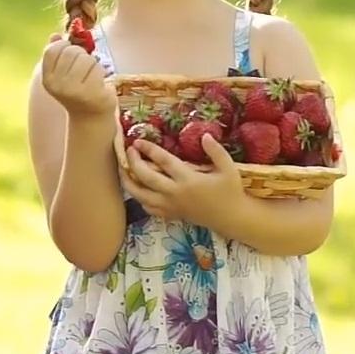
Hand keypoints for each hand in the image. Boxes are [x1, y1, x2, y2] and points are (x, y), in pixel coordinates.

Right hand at [40, 33, 116, 118]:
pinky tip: (99, 82)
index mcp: (47, 78)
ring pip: (86, 58)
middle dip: (81, 54)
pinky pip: (97, 68)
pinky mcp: (90, 93)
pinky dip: (101, 72)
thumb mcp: (63, 72)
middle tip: (84, 67)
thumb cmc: (78, 89)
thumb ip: (58, 53)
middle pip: (71, 51)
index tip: (71, 55)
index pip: (52, 50)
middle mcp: (57, 85)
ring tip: (91, 75)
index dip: (64, 46)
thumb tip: (54, 35)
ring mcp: (73, 90)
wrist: (91, 115)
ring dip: (93, 63)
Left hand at [121, 134, 244, 229]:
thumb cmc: (230, 191)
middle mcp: (175, 193)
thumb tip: (204, 135)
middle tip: (129, 150)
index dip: (149, 150)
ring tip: (123, 168)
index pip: (164, 162)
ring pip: (141, 196)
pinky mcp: (170, 215)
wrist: (231, 218)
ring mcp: (170, 206)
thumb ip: (216, 151)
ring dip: (128, 182)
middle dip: (133, 162)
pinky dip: (138, 198)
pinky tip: (136, 187)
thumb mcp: (229, 169)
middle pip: (146, 178)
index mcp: (189, 180)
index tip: (138, 141)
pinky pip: (147, 207)